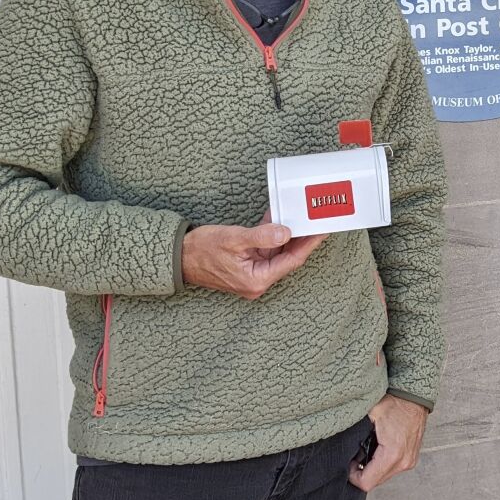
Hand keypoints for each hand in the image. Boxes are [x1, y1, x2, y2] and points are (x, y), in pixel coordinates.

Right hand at [181, 223, 324, 298]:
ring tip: (304, 218)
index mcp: (256, 280)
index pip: (291, 260)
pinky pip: (265, 249)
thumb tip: (286, 232)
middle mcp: (257, 280)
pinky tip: (281, 219)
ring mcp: (252, 273)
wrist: (177, 257)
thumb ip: (261, 236)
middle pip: (287, 257)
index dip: (308, 244)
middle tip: (318, 221)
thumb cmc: (200, 250)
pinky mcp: (247, 265)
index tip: (321, 230)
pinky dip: (273, 235)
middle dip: (302, 239)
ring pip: (278, 253)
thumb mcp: (234, 239)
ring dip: (289, 235)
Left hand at [349, 394, 427, 492]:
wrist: (415, 396)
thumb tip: (341, 447)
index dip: (353, 476)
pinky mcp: (411, 458)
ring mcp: (409, 461)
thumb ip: (355, 434)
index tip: (349, 463)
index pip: (367, 482)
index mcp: (392, 454)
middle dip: (362, 472)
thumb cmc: (394, 403)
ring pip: (383, 477)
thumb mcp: (369, 416)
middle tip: (356, 455)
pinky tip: (378, 449)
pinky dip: (382, 464)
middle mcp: (403, 462)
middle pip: (375, 482)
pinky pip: (392, 469)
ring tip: (367, 450)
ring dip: (372, 469)